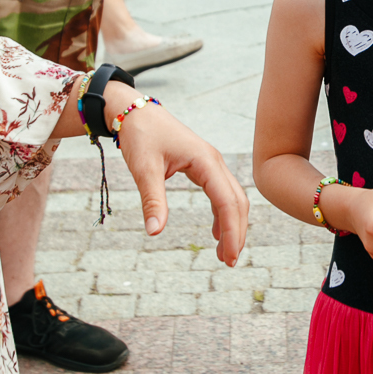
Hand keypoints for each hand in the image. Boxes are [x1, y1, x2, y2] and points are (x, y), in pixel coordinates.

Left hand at [115, 101, 248, 263]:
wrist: (135, 111)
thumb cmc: (141, 135)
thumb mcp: (144, 169)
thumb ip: (153, 200)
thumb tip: (154, 233)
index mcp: (206, 161)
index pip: (227, 202)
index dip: (231, 231)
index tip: (228, 257)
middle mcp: (215, 162)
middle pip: (237, 202)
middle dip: (236, 233)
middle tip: (228, 262)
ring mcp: (211, 163)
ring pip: (233, 198)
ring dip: (232, 225)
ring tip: (225, 253)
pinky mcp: (203, 166)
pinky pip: (221, 193)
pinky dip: (222, 214)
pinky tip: (216, 233)